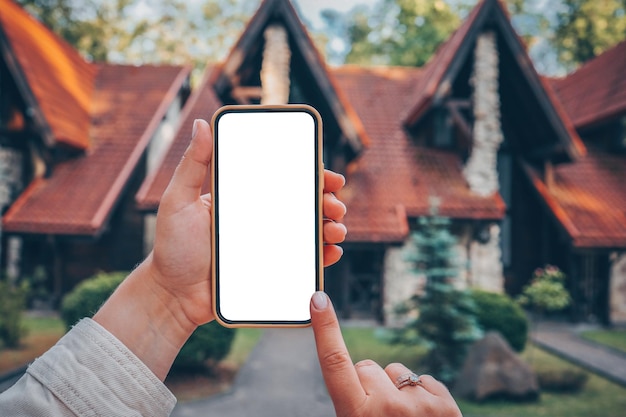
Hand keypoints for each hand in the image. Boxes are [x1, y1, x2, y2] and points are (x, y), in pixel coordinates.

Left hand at [150, 119, 347, 327]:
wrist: (173, 296)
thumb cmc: (172, 248)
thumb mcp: (178, 201)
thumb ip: (192, 165)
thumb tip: (202, 124)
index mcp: (244, 198)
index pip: (283, 179)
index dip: (310, 174)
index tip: (327, 175)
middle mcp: (261, 218)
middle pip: (304, 204)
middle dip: (327, 200)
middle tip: (334, 204)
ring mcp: (269, 245)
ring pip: (309, 231)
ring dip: (331, 226)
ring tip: (336, 228)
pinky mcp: (273, 270)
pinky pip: (304, 261)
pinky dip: (323, 256)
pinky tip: (331, 251)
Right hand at [310, 292, 461, 416]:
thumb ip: (354, 404)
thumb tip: (359, 373)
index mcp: (355, 416)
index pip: (334, 362)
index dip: (324, 328)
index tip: (318, 298)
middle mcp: (386, 407)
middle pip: (367, 366)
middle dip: (369, 382)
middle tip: (376, 415)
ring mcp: (419, 405)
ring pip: (396, 371)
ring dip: (396, 388)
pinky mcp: (446, 405)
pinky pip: (423, 379)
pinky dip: (421, 394)